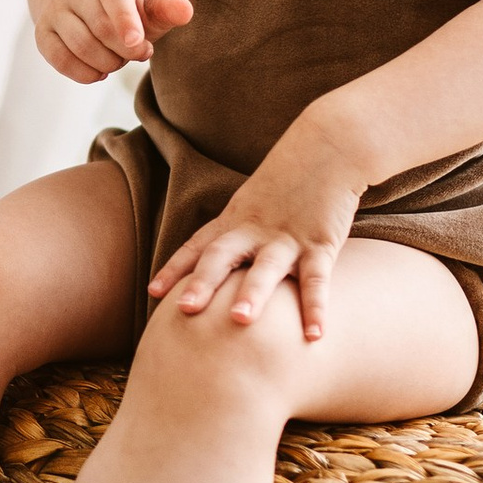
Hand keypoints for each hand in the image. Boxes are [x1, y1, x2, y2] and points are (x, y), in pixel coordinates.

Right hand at [34, 0, 191, 85]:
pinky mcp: (43, 32)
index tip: (139, 45)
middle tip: (139, 52)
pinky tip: (99, 70)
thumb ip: (169, 7)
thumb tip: (186, 11)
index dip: (125, 21)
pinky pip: (61, 60)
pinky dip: (85, 73)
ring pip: (80, 47)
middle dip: (125, 50)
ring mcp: (55, 8)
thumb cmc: (131, 6)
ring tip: (118, 58)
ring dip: (107, 63)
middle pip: (100, 28)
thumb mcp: (152, 2)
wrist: (89, 3)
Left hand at [147, 121, 363, 342]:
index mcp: (235, 220)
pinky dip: (316, 308)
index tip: (153, 292)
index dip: (176, 268)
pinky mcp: (321, 242)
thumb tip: (220, 269)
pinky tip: (314, 336)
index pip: (198, 245)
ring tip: (241, 322)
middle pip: (222, 255)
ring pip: (266, 267)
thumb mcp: (253, 203)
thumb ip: (237, 234)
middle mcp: (255, 230)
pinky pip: (317, 279)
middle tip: (184, 310)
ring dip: (254, 294)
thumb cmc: (289, 180)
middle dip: (202, 282)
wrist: (330, 146)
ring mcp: (287, 237)